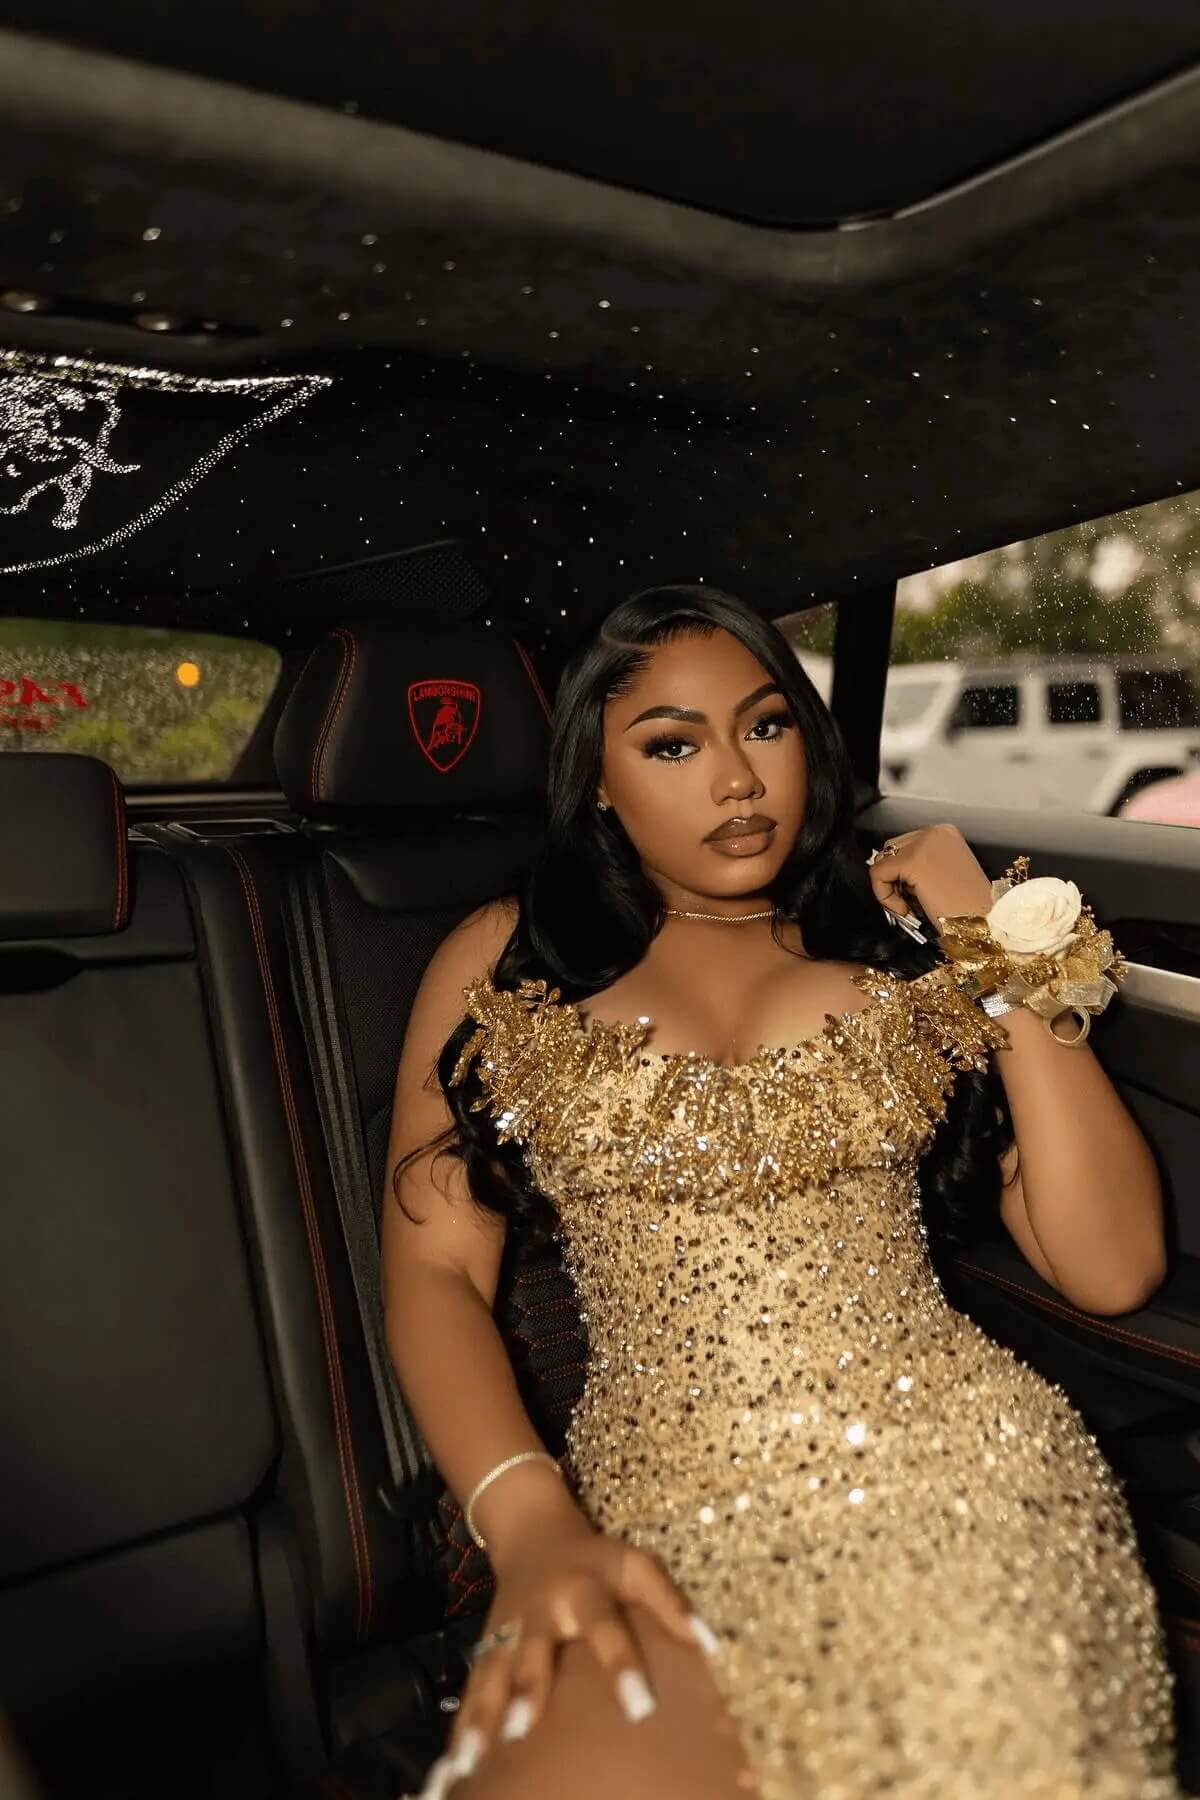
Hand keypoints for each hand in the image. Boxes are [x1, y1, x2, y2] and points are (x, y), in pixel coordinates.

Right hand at [427, 1509, 717, 1792]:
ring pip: (493, 1676)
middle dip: (529, 1692)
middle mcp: (541, 1613)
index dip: (622, 1666)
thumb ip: (670, 1602)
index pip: (606, 1628)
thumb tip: (713, 1645)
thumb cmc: (596, 1558)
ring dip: (482, 1718)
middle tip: (524, 1730)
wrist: (533, 1532)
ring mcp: (508, 1631)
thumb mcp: (636, 1564)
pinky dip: (461, 1726)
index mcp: (584, 1590)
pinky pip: (472, 1690)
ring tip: (472, 1762)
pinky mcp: (487, 1647)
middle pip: (534, 1653)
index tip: (641, 1709)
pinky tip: (455, 1766)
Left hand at [867, 823, 992, 931]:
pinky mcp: (913, 861)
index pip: (904, 845)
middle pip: (891, 851)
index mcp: (945, 833)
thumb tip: (889, 871)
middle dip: (893, 878)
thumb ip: (920, 866)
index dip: (901, 874)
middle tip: (907, 902)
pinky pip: (878, 874)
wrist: (983, 923)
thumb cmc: (967, 908)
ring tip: (910, 907)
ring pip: (882, 862)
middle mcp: (935, 831)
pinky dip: (884, 896)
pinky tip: (905, 910)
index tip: (910, 895)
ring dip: (889, 888)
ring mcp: (924, 843)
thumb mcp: (943, 875)